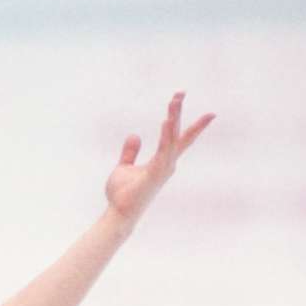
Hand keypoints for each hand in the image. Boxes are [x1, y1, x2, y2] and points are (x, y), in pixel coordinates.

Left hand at [105, 93, 213, 226]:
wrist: (118, 214)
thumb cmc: (122, 195)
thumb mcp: (124, 168)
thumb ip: (130, 152)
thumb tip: (134, 135)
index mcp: (162, 162)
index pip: (177, 138)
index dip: (186, 123)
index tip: (188, 105)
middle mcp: (167, 164)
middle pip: (178, 134)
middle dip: (181, 113)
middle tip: (181, 91)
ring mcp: (162, 169)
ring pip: (172, 138)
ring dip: (174, 118)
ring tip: (175, 99)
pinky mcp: (154, 174)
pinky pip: (163, 150)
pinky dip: (165, 135)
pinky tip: (166, 120)